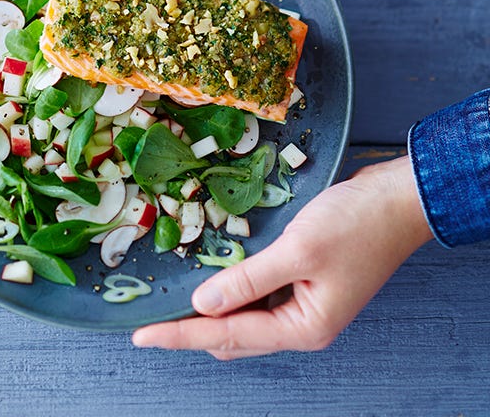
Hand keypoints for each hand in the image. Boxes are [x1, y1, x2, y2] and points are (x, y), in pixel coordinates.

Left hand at [132, 155, 432, 358]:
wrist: (396, 200)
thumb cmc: (354, 224)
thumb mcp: (297, 250)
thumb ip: (247, 280)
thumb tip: (202, 305)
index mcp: (303, 326)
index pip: (227, 335)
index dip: (180, 334)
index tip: (141, 336)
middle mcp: (301, 324)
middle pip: (233, 336)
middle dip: (190, 330)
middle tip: (148, 321)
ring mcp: (302, 305)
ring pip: (243, 320)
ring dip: (210, 313)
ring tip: (170, 304)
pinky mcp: (302, 283)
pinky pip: (256, 299)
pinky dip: (230, 294)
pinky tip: (212, 280)